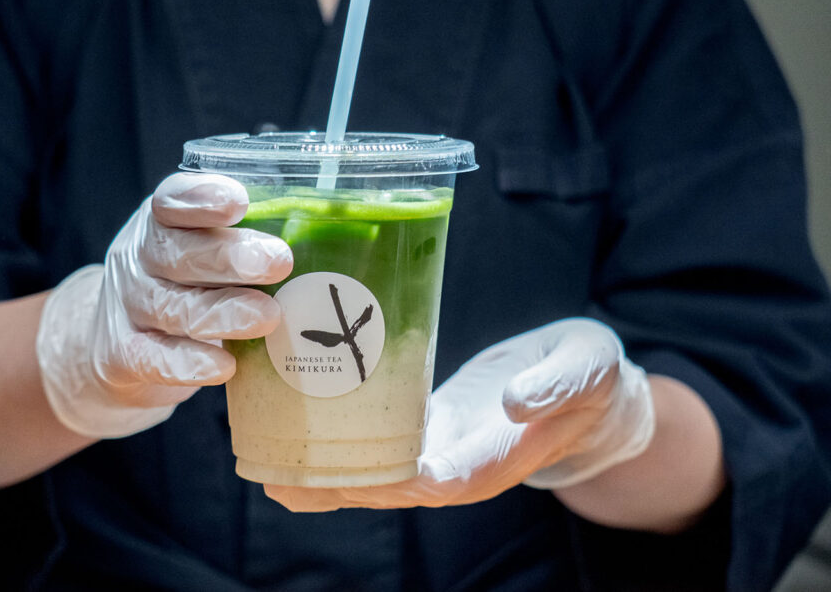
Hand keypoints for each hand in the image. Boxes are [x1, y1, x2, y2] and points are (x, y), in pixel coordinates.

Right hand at [36, 173, 292, 437]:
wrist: (118, 344)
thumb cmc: (189, 286)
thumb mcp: (208, 251)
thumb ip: (254, 238)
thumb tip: (338, 232)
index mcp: (162, 220)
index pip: (173, 200)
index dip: (203, 198)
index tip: (239, 202)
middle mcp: (139, 258)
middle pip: (176, 252)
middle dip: (229, 257)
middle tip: (279, 262)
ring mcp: (128, 307)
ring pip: (173, 308)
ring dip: (224, 312)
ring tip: (269, 316)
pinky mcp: (123, 356)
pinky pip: (155, 359)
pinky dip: (189, 363)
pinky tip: (224, 366)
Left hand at [265, 318, 654, 510]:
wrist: (583, 384)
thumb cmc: (589, 376)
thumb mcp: (586, 369)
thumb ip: (556, 387)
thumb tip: (513, 403)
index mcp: (499, 457)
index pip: (444, 481)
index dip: (398, 482)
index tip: (349, 473)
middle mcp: (461, 466)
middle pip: (394, 487)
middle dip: (339, 487)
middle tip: (279, 477)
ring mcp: (442, 452)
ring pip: (379, 475)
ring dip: (327, 478)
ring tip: (268, 470)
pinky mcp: (428, 429)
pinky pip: (381, 448)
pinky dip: (342, 449)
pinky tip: (299, 439)